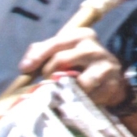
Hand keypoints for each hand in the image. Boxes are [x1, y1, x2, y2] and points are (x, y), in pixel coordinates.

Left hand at [17, 27, 131, 110]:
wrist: (111, 79)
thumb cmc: (79, 64)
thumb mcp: (62, 51)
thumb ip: (41, 53)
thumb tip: (25, 67)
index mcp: (81, 36)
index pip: (55, 43)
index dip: (37, 56)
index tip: (25, 69)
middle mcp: (93, 47)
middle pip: (61, 60)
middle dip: (48, 74)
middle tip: (46, 83)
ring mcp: (104, 66)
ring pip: (75, 80)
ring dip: (62, 90)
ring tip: (59, 93)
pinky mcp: (111, 84)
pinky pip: (87, 96)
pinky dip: (76, 100)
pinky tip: (75, 100)